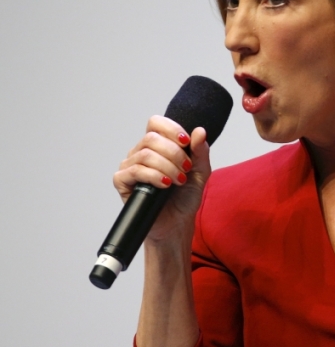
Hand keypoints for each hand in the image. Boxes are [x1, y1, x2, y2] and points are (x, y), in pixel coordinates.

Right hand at [113, 116, 210, 243]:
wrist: (176, 223)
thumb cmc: (185, 197)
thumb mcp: (200, 172)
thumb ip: (200, 152)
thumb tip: (199, 131)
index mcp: (158, 146)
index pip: (156, 123)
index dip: (171, 128)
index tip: (186, 142)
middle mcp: (141, 153)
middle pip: (151, 138)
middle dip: (174, 153)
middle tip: (186, 169)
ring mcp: (130, 166)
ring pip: (145, 154)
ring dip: (168, 166)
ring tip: (179, 180)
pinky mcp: (122, 182)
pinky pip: (135, 170)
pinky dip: (154, 175)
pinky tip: (165, 184)